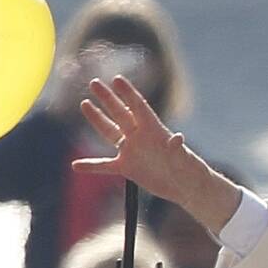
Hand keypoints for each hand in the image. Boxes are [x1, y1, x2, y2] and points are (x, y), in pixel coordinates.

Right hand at [74, 76, 241, 233]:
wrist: (186, 187)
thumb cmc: (190, 170)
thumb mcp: (185, 159)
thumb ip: (177, 149)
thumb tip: (177, 138)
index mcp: (155, 130)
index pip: (139, 107)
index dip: (128, 94)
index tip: (117, 79)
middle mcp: (140, 136)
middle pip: (121, 113)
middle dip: (108, 98)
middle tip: (94, 82)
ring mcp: (132, 151)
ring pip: (110, 132)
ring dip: (97, 119)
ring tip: (85, 103)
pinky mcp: (127, 168)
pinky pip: (105, 165)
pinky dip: (92, 166)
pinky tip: (76, 165)